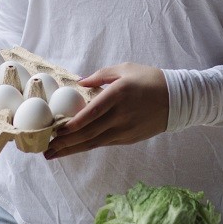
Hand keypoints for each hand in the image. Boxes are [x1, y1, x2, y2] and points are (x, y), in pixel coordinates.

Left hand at [44, 63, 168, 158]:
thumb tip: (80, 83)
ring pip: (94, 142)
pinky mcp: (129, 138)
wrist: (177, 99)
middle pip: (88, 133)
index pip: (91, 113)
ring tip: (53, 154)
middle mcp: (120, 115)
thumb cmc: (149, 80)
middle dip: (65, 143)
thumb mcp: (125, 69)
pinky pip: (104, 143)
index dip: (72, 125)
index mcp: (118, 94)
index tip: (55, 130)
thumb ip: (100, 76)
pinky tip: (74, 148)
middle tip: (46, 149)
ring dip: (72, 149)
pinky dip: (87, 146)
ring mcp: (125, 129)